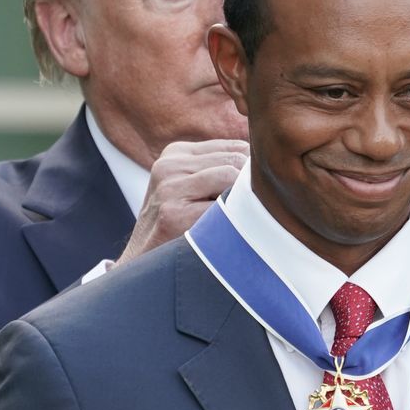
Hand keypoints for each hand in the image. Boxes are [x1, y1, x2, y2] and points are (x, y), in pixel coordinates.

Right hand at [115, 139, 247, 264]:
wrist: (143, 262)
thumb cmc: (178, 226)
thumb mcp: (191, 186)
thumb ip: (220, 168)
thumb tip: (266, 163)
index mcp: (176, 153)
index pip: (235, 147)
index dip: (253, 172)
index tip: (254, 196)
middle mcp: (169, 165)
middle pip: (235, 159)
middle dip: (250, 184)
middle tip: (251, 211)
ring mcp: (168, 188)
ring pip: (231, 176)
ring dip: (242, 199)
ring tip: (237, 220)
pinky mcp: (172, 213)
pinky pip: (222, 204)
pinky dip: (232, 217)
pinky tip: (228, 231)